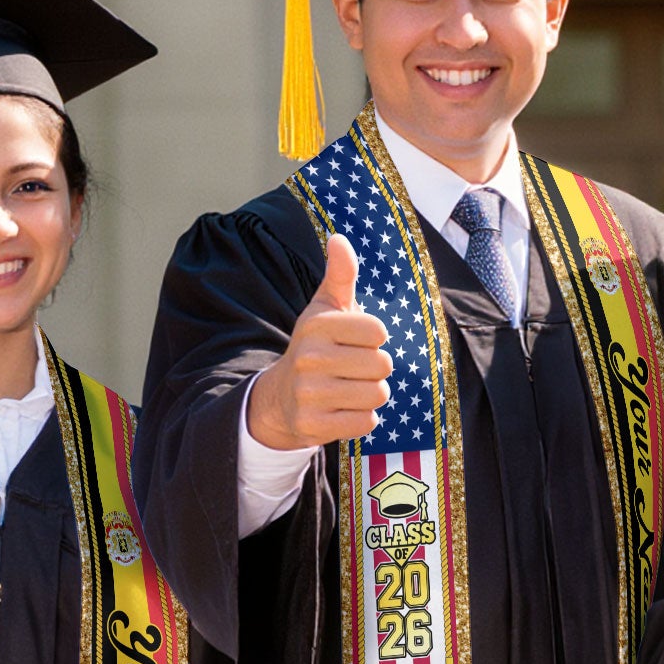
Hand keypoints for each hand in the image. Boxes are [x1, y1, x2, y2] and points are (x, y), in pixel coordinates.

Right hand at [245, 234, 393, 449]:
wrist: (281, 397)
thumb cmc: (316, 346)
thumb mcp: (325, 308)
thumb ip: (340, 275)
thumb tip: (339, 238)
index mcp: (317, 325)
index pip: (378, 331)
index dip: (373, 338)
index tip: (353, 341)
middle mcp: (310, 357)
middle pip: (382, 365)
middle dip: (375, 369)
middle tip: (352, 368)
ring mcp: (309, 394)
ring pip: (377, 394)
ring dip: (371, 394)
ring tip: (349, 388)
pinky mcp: (313, 425)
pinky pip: (366, 422)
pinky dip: (362, 418)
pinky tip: (342, 409)